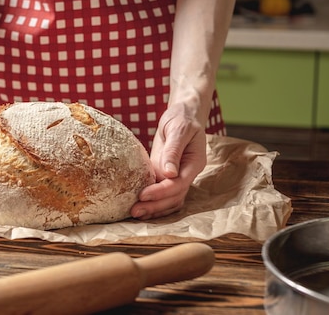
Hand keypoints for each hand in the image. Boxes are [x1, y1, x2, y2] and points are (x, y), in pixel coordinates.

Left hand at [131, 105, 206, 219]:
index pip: (178, 184)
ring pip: (169, 200)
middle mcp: (187, 173)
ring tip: (134, 213)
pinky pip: (161, 194)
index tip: (143, 195)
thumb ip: (173, 151)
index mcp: (194, 163)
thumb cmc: (182, 118)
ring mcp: (177, 176)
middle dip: (154, 206)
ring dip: (153, 209)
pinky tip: (139, 206)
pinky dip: (152, 203)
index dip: (161, 192)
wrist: (182, 114)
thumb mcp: (179, 129)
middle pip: (173, 197)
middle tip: (134, 211)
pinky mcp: (165, 174)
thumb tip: (169, 173)